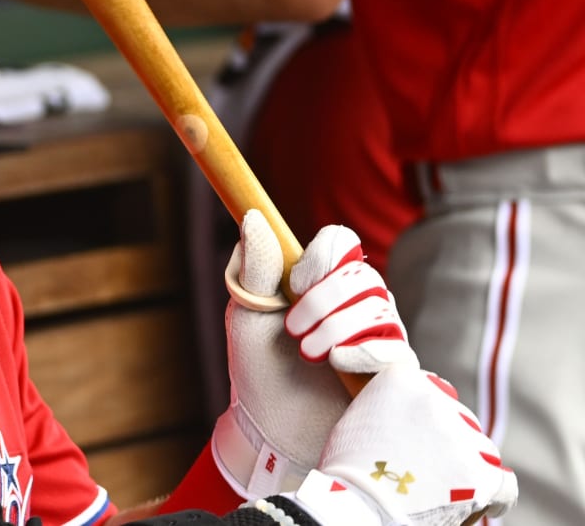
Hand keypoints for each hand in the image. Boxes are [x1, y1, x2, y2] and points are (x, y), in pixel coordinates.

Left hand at [213, 210, 416, 499]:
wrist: (268, 429)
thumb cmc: (257, 367)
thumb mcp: (248, 313)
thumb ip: (256, 266)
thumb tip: (254, 216)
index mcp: (320, 280)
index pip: (342, 242)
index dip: (323, 257)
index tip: (297, 282)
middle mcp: (354, 302)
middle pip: (363, 274)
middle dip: (325, 299)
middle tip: (293, 329)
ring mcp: (377, 337)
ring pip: (381, 308)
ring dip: (339, 327)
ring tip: (309, 352)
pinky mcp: (392, 374)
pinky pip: (397, 349)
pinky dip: (363, 351)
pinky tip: (336, 363)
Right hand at [283, 365, 517, 525]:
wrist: (356, 506)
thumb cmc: (349, 470)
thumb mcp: (360, 417)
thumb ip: (392, 405)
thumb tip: (415, 414)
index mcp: (402, 379)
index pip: (435, 391)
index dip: (429, 417)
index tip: (417, 437)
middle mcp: (434, 399)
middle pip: (459, 419)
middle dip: (448, 443)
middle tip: (425, 468)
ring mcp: (460, 436)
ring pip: (481, 449)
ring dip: (468, 466)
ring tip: (444, 490)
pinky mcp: (480, 474)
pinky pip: (503, 482)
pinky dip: (496, 494)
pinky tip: (486, 504)